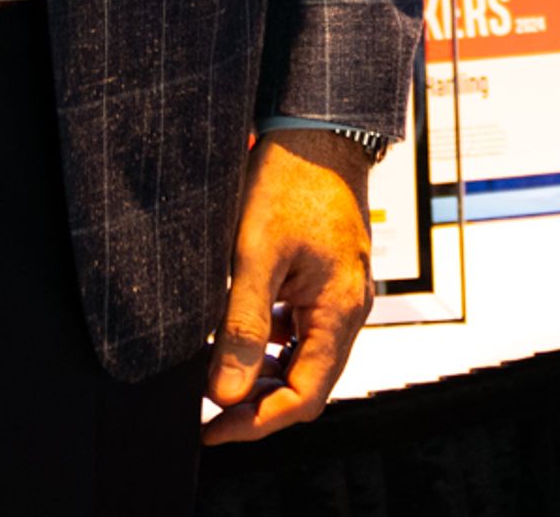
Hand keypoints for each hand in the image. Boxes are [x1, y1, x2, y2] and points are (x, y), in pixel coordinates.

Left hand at [202, 128, 374, 444]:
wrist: (317, 130)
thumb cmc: (290, 182)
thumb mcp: (254, 255)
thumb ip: (241, 327)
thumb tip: (224, 393)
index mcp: (340, 310)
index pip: (305, 397)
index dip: (256, 423)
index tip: (210, 430)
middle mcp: (350, 309)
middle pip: (310, 386)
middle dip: (259, 406)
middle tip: (208, 411)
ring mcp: (343, 295)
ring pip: (307, 360)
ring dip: (265, 377)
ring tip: (218, 374)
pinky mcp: (329, 280)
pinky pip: (305, 331)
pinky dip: (273, 345)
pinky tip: (240, 334)